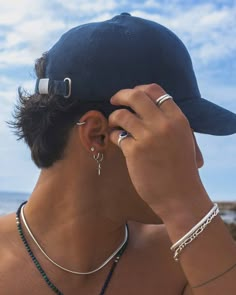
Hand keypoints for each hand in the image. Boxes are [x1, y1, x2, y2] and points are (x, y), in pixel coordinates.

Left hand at [109, 84, 203, 217]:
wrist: (180, 195)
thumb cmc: (181, 169)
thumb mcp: (183, 139)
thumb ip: (169, 122)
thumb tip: (149, 108)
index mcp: (178, 119)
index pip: (155, 91)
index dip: (139, 89)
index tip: (131, 95)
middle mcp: (163, 124)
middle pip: (135, 96)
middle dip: (120, 95)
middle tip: (114, 100)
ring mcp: (148, 137)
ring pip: (121, 114)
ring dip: (114, 117)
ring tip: (114, 124)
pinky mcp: (134, 152)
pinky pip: (117, 135)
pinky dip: (114, 135)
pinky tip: (117, 141)